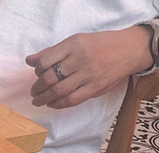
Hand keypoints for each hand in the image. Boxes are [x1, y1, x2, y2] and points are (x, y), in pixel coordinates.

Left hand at [25, 27, 152, 108]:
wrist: (130, 49)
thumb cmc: (100, 45)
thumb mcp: (77, 41)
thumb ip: (52, 51)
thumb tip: (29, 60)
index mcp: (74, 44)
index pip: (45, 61)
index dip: (37, 71)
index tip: (37, 75)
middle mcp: (81, 58)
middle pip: (49, 78)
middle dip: (37, 88)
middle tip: (33, 92)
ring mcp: (89, 74)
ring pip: (58, 91)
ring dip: (44, 98)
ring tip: (38, 100)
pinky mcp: (96, 87)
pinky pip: (71, 100)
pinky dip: (58, 104)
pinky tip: (52, 104)